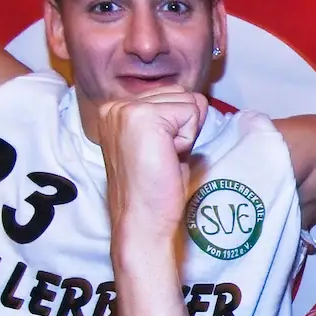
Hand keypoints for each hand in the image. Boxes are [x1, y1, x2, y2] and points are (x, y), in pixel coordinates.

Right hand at [100, 90, 208, 248]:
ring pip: (188, 101)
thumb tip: (200, 101)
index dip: (178, 127)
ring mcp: (127, 109)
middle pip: (181, 93)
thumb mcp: (162, 144)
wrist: (142, 221)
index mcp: (115, 111)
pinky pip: (190, 113)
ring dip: (185, 133)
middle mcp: (115, 106)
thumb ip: (173, 119)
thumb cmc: (153, 191)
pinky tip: (166, 158)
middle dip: (184, 127)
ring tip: (162, 158)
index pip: (170, 94)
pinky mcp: (144, 117)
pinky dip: (187, 139)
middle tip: (162, 158)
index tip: (159, 155)